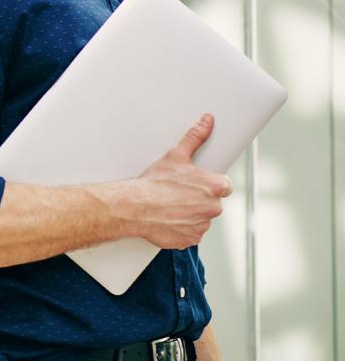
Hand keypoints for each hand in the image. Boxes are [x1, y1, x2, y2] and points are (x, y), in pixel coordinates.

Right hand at [133, 114, 232, 248]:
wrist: (135, 206)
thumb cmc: (155, 182)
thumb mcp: (176, 155)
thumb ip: (196, 137)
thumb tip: (208, 121)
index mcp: (214, 187)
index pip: (224, 186)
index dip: (210, 183)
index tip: (196, 183)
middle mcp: (213, 208)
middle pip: (212, 203)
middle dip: (199, 199)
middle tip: (179, 193)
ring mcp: (202, 226)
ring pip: (201, 218)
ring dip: (191, 213)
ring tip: (171, 205)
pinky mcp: (190, 239)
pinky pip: (191, 233)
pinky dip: (182, 227)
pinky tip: (169, 218)